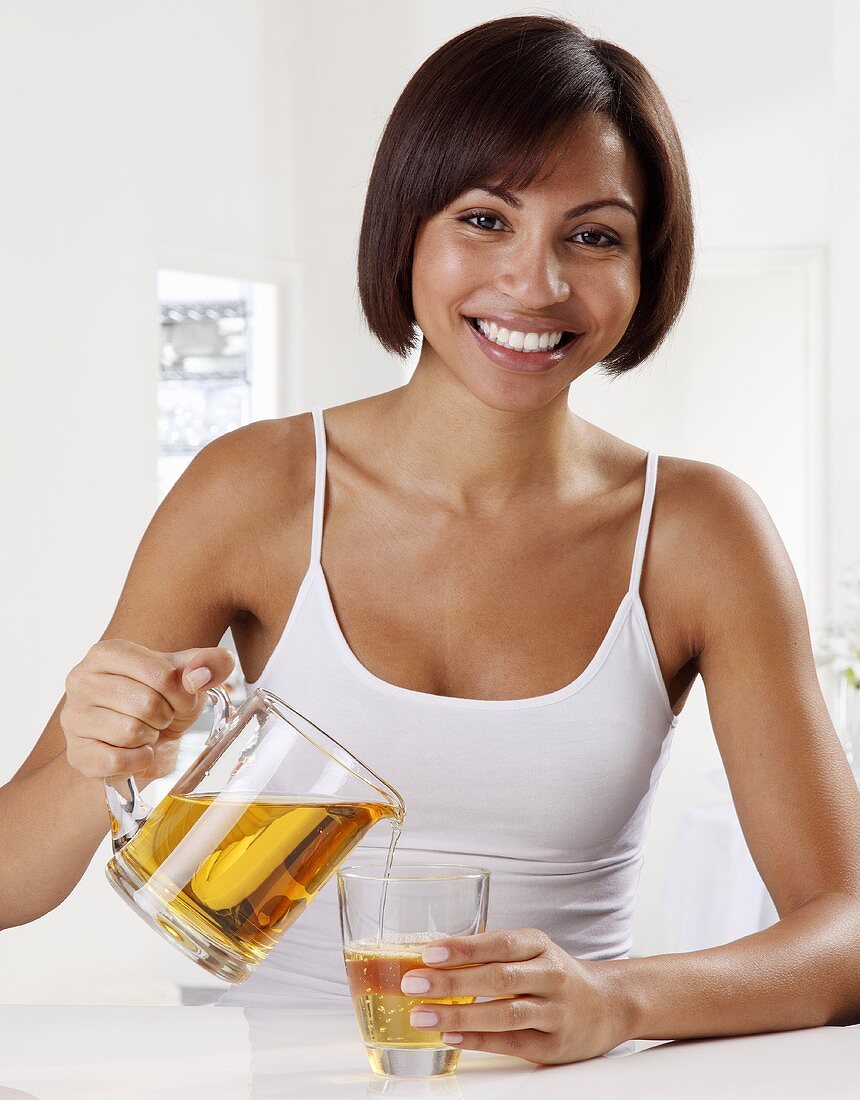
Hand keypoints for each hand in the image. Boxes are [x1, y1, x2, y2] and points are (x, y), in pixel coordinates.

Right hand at [62, 639, 235, 785]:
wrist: (147, 738)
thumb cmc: (166, 700)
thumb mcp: (194, 675)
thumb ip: (212, 663)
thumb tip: (199, 676)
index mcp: (108, 652)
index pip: (162, 675)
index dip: (183, 694)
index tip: (179, 697)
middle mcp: (81, 679)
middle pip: (147, 704)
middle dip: (165, 716)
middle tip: (159, 716)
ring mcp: (73, 716)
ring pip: (130, 732)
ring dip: (150, 737)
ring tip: (144, 730)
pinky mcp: (76, 752)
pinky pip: (118, 760)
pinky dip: (138, 760)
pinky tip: (135, 750)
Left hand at [401, 927, 631, 1064]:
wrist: (609, 1004)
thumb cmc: (554, 974)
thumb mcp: (531, 952)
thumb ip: (492, 954)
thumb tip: (434, 958)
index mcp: (540, 946)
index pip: (500, 943)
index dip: (464, 948)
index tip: (429, 953)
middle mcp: (551, 975)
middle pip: (499, 978)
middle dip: (452, 982)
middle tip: (413, 984)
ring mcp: (555, 1012)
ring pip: (506, 1013)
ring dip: (460, 1016)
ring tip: (423, 1015)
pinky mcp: (555, 1045)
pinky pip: (512, 1043)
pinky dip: (479, 1040)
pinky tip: (451, 1037)